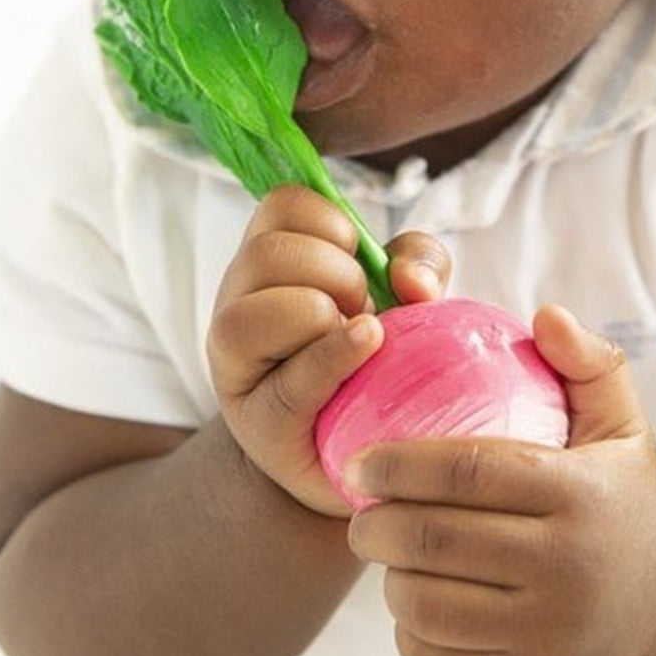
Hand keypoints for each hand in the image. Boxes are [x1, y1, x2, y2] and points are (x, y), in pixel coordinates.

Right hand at [207, 186, 449, 516]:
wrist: (369, 452)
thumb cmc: (379, 358)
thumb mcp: (405, 295)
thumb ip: (417, 264)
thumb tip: (409, 278)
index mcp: (269, 261)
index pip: (281, 204)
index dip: (331, 222)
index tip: (357, 259)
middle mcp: (237, 304)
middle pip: (267, 254)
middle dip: (335, 271)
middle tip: (362, 305)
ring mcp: (238, 367)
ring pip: (251, 316)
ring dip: (321, 314)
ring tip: (360, 336)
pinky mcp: (261, 423)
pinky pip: (291, 383)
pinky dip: (335, 358)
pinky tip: (369, 347)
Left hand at [345, 306, 655, 655]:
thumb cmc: (626, 497)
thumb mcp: (623, 423)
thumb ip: (586, 361)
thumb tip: (542, 315)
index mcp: (580, 494)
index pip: (469, 472)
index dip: (400, 463)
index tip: (359, 458)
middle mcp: (566, 568)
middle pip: (434, 541)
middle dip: (375, 521)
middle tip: (360, 507)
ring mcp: (547, 633)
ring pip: (425, 604)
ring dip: (387, 575)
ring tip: (387, 551)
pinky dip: (407, 630)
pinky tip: (413, 599)